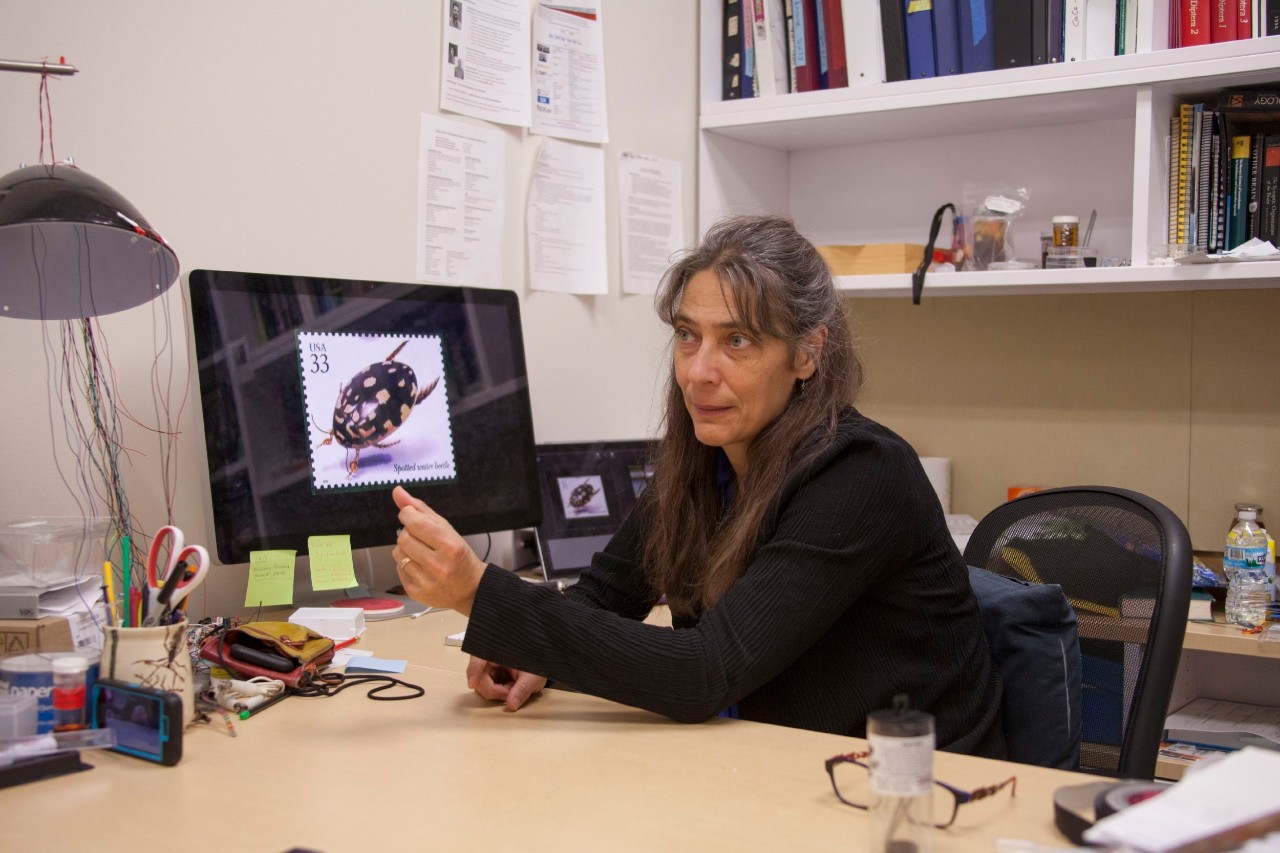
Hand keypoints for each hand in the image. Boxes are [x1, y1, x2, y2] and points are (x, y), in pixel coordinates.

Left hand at [391, 486, 486, 614]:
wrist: (470, 589)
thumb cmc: (460, 556)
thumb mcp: (447, 529)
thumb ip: (421, 509)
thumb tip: (397, 491)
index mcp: (450, 546)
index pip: (415, 523)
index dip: (408, 514)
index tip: (410, 514)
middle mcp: (438, 565)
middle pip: (403, 538)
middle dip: (408, 533)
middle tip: (422, 538)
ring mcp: (426, 581)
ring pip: (397, 553)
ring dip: (406, 549)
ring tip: (422, 554)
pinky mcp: (416, 592)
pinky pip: (398, 569)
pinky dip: (406, 564)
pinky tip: (421, 567)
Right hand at [466, 656, 546, 711]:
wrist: (540, 661)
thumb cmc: (537, 664)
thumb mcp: (533, 677)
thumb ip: (522, 689)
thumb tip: (510, 705)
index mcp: (496, 650)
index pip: (478, 658)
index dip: (473, 670)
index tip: (472, 683)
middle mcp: (487, 656)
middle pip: (478, 677)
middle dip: (493, 690)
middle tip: (510, 694)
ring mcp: (487, 665)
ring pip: (481, 684)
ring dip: (496, 691)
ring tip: (513, 688)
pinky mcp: (489, 673)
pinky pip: (487, 686)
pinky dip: (497, 691)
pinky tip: (509, 688)